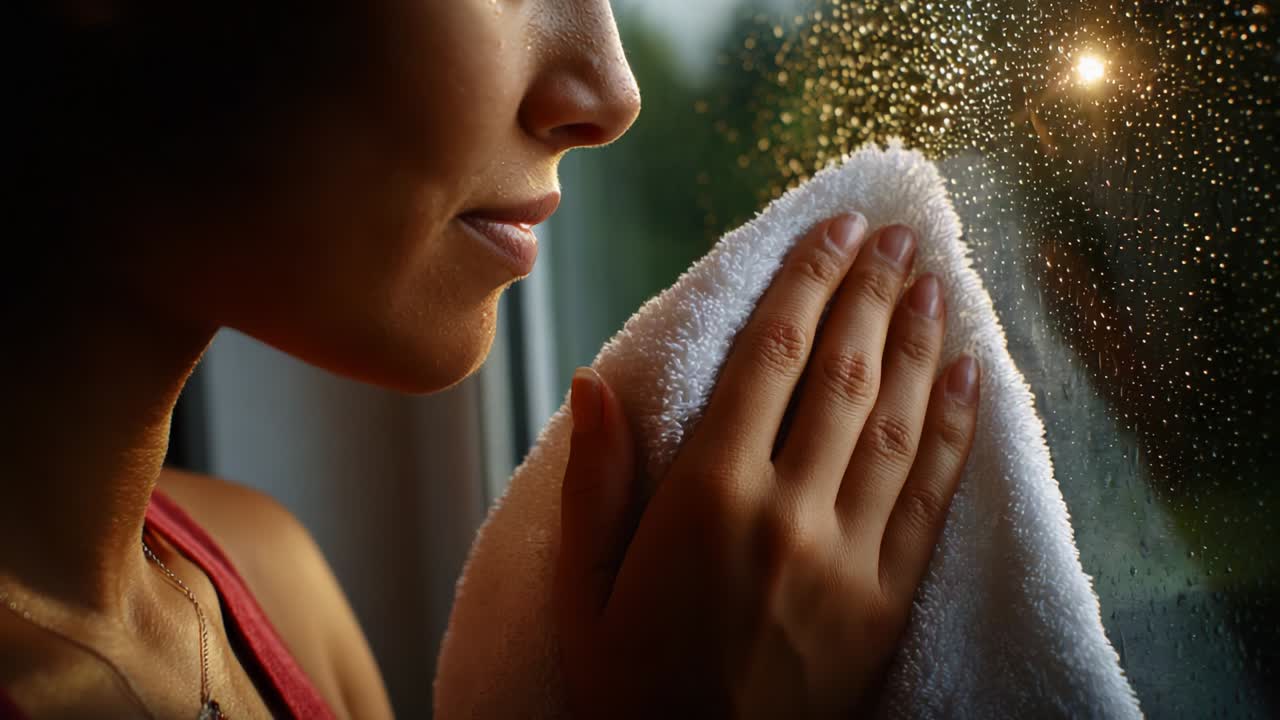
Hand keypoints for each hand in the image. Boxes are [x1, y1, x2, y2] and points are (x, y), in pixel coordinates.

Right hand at [553, 214, 980, 717]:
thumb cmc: (627, 686)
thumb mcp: (582, 589)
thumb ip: (595, 482)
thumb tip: (594, 381)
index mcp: (706, 499)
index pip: (770, 359)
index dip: (808, 282)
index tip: (835, 226)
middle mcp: (787, 514)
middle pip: (844, 375)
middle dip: (872, 293)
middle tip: (897, 233)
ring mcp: (848, 559)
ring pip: (898, 424)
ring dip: (920, 343)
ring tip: (935, 280)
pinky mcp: (886, 602)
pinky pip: (931, 499)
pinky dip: (957, 431)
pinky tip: (972, 375)